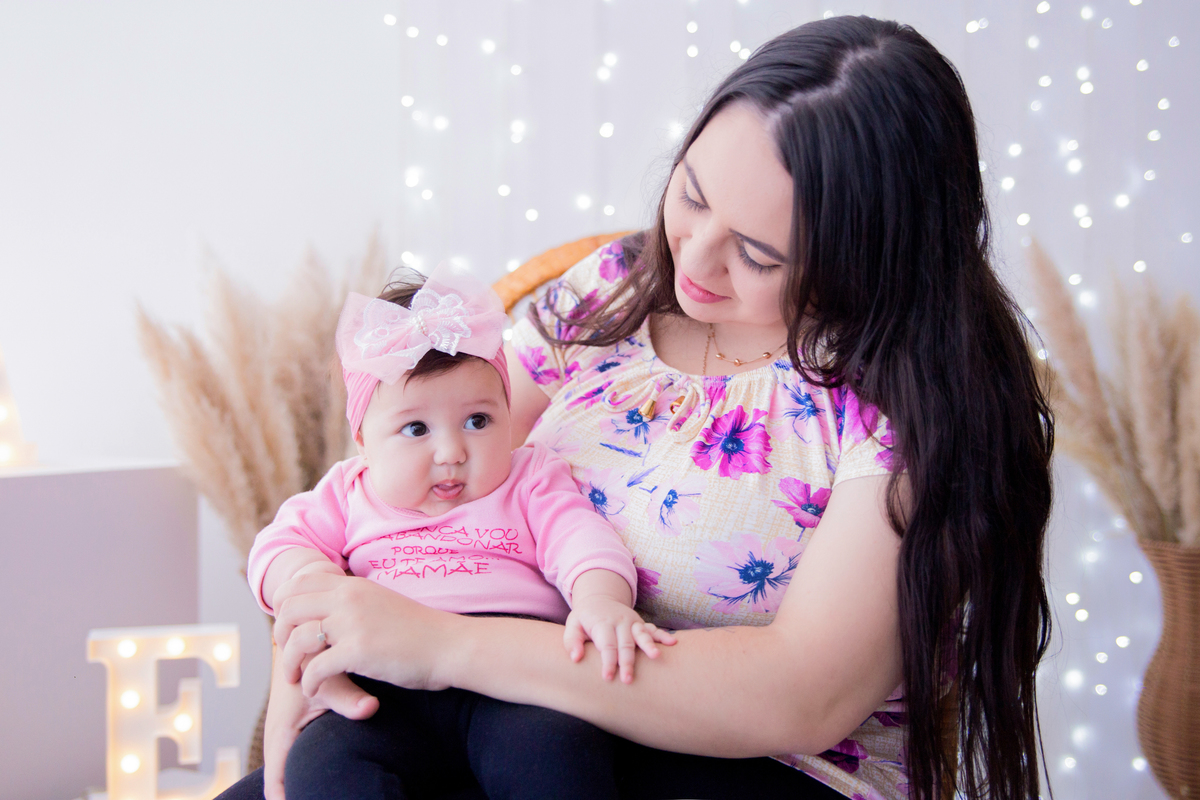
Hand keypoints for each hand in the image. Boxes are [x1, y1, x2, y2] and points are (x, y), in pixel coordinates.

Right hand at [261, 648, 378, 799]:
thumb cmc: (312, 662)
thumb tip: (370, 709)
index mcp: (280, 735)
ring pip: (284, 773)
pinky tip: (317, 787)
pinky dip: (299, 775)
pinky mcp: (291, 732)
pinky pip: (290, 761)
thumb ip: (350, 698)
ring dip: (294, 789)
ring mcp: (282, 738)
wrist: (301, 643)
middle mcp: (277, 740)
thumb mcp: (330, 682)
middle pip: (280, 784)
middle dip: (293, 799)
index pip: (277, 782)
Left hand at [274, 571, 464, 697]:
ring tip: (293, 678)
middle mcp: (350, 598)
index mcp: (354, 585)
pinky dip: (309, 682)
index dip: (285, 603)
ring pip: (297, 638)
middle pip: (290, 608)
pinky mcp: (359, 650)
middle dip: (280, 633)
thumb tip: (330, 612)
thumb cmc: (420, 632)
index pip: (301, 582)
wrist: (450, 645)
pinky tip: (314, 690)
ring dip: (289, 662)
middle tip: (285, 654)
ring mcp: (353, 623)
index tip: (287, 626)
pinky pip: (316, 668)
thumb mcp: (382, 604)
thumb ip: (355, 603)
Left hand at [563, 594, 675, 683]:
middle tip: (628, 680)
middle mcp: (620, 622)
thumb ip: (572, 641)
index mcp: (602, 624)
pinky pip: (653, 629)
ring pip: (642, 635)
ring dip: (649, 646)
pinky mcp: (640, 624)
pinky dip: (663, 636)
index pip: (606, 645)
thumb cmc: (585, 618)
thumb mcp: (573, 625)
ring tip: (656, 657)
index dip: (608, 662)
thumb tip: (576, 658)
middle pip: (625, 644)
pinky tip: (673, 643)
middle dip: (627, 662)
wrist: (599, 598)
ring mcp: (632, 622)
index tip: (608, 678)